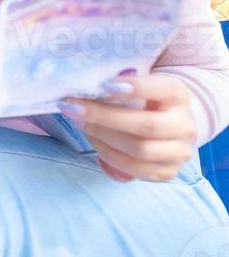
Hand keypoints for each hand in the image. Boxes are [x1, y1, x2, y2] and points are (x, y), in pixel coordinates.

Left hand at [63, 73, 197, 181]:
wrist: (166, 124)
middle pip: (146, 125)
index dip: (137, 87)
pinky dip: (108, 155)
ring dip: (102, 137)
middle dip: (103, 117)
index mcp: (179, 95)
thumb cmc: (142, 99)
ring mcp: (180, 151)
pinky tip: (93, 140)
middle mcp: (185, 125)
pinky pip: (135, 169)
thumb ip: (118, 84)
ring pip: (140, 150)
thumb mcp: (137, 84)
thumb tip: (86, 87)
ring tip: (79, 123)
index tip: (104, 85)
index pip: (165, 89)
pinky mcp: (168, 172)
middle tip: (72, 107)